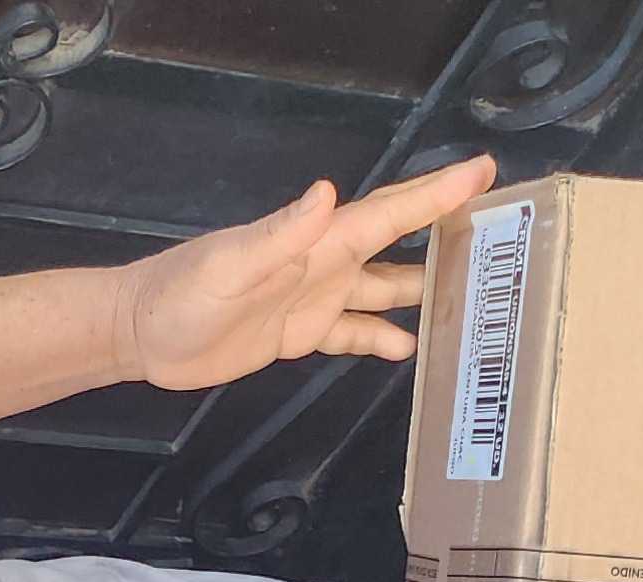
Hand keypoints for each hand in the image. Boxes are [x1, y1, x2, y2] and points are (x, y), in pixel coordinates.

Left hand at [105, 157, 499, 391]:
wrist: (144, 333)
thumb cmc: (182, 293)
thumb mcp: (232, 263)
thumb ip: (281, 233)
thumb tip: (328, 193)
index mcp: (317, 243)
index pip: (388, 213)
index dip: (436, 193)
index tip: (483, 171)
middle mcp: (325, 265)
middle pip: (396, 243)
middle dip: (445, 230)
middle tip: (498, 230)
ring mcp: (314, 299)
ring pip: (382, 289)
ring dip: (422, 289)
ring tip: (472, 294)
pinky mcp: (300, 334)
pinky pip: (352, 332)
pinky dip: (382, 337)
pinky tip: (413, 348)